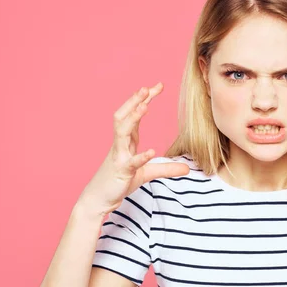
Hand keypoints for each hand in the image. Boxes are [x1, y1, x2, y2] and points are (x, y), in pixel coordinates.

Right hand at [78, 83, 189, 215]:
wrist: (98, 200)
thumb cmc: (119, 182)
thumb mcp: (146, 174)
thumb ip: (166, 169)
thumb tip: (187, 168)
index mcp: (127, 141)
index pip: (135, 115)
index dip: (144, 100)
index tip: (157, 86)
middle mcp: (121, 144)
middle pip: (124, 116)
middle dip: (135, 101)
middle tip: (148, 87)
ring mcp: (119, 156)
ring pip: (122, 132)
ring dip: (133, 118)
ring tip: (145, 106)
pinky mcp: (121, 171)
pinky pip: (131, 162)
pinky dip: (141, 156)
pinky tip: (152, 151)